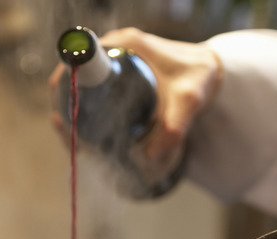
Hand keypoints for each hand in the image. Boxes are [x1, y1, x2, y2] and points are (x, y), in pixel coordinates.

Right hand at [48, 27, 221, 164]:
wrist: (210, 70)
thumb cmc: (200, 78)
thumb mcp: (190, 101)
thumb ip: (174, 127)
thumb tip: (150, 156)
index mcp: (126, 43)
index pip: (80, 59)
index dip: (66, 86)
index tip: (65, 116)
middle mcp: (116, 46)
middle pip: (74, 75)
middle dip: (66, 106)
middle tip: (72, 138)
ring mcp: (115, 58)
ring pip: (81, 84)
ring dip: (73, 110)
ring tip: (78, 141)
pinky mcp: (118, 71)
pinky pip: (92, 88)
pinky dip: (85, 108)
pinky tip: (86, 132)